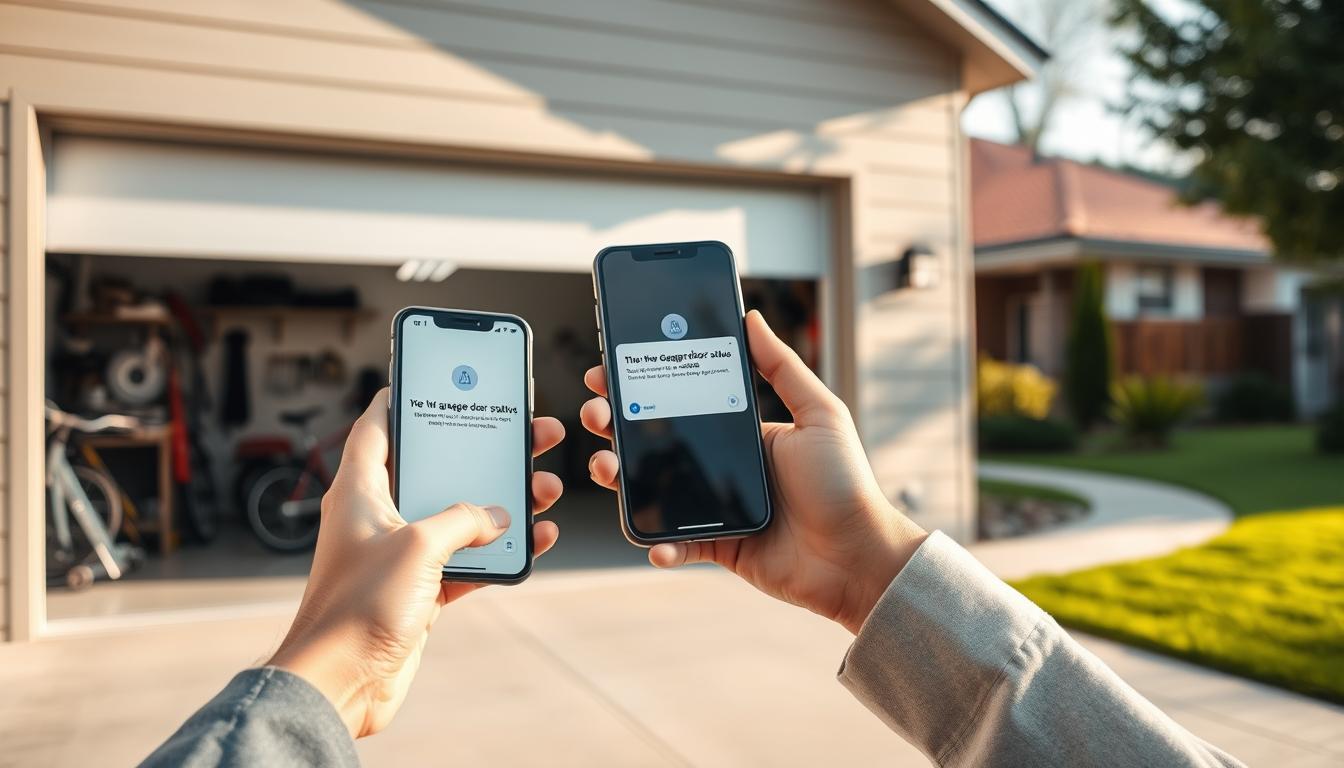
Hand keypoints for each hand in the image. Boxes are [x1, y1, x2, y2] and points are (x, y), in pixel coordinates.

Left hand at [268, 389, 564, 737]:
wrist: (342, 685)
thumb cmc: (357, 609)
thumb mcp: (418, 546)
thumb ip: (462, 520)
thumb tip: (497, 514)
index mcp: (361, 491)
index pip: (377, 426)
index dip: (401, 397)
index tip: (432, 377)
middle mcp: (379, 517)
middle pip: (437, 468)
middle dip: (483, 450)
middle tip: (527, 429)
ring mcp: (401, 555)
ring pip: (460, 514)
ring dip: (503, 502)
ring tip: (544, 485)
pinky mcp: (420, 591)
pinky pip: (468, 560)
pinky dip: (500, 551)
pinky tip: (534, 538)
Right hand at [581, 311, 926, 634]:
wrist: (858, 557)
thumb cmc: (846, 483)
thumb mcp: (819, 413)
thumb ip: (782, 366)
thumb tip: (751, 317)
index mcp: (743, 430)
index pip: (683, 400)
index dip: (644, 384)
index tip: (609, 369)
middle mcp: (723, 465)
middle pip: (657, 442)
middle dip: (616, 426)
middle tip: (595, 414)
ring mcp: (716, 507)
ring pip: (653, 489)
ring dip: (621, 478)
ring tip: (606, 467)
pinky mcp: (717, 546)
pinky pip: (675, 542)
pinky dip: (657, 542)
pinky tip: (653, 538)